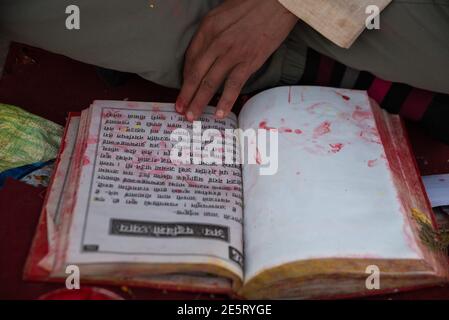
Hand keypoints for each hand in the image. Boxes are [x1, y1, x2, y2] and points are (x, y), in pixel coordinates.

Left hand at [175, 0, 297, 120]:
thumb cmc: (253, 3)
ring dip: (199, 102)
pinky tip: (219, 113)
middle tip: (180, 110)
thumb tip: (208, 52)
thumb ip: (213, 32)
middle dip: (186, 94)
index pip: (190, 58)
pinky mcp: (249, 61)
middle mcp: (216, 42)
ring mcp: (232, 53)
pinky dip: (225, 101)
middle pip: (195, 74)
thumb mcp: (224, 12)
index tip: (183, 90)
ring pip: (210, 83)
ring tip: (193, 116)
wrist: (279, 1)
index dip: (185, 78)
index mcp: (207, 27)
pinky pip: (233, 85)